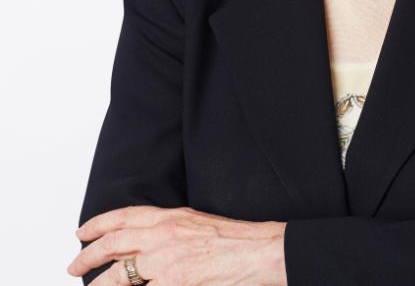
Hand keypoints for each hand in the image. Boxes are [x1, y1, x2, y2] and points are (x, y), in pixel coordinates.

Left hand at [66, 205, 286, 284]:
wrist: (259, 250)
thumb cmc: (236, 240)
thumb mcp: (198, 223)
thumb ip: (172, 230)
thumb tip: (149, 242)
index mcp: (172, 216)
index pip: (125, 216)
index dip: (98, 224)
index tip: (82, 232)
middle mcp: (165, 234)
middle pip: (114, 242)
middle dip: (88, 256)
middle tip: (74, 266)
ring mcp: (167, 260)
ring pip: (117, 274)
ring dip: (98, 285)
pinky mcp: (174, 281)